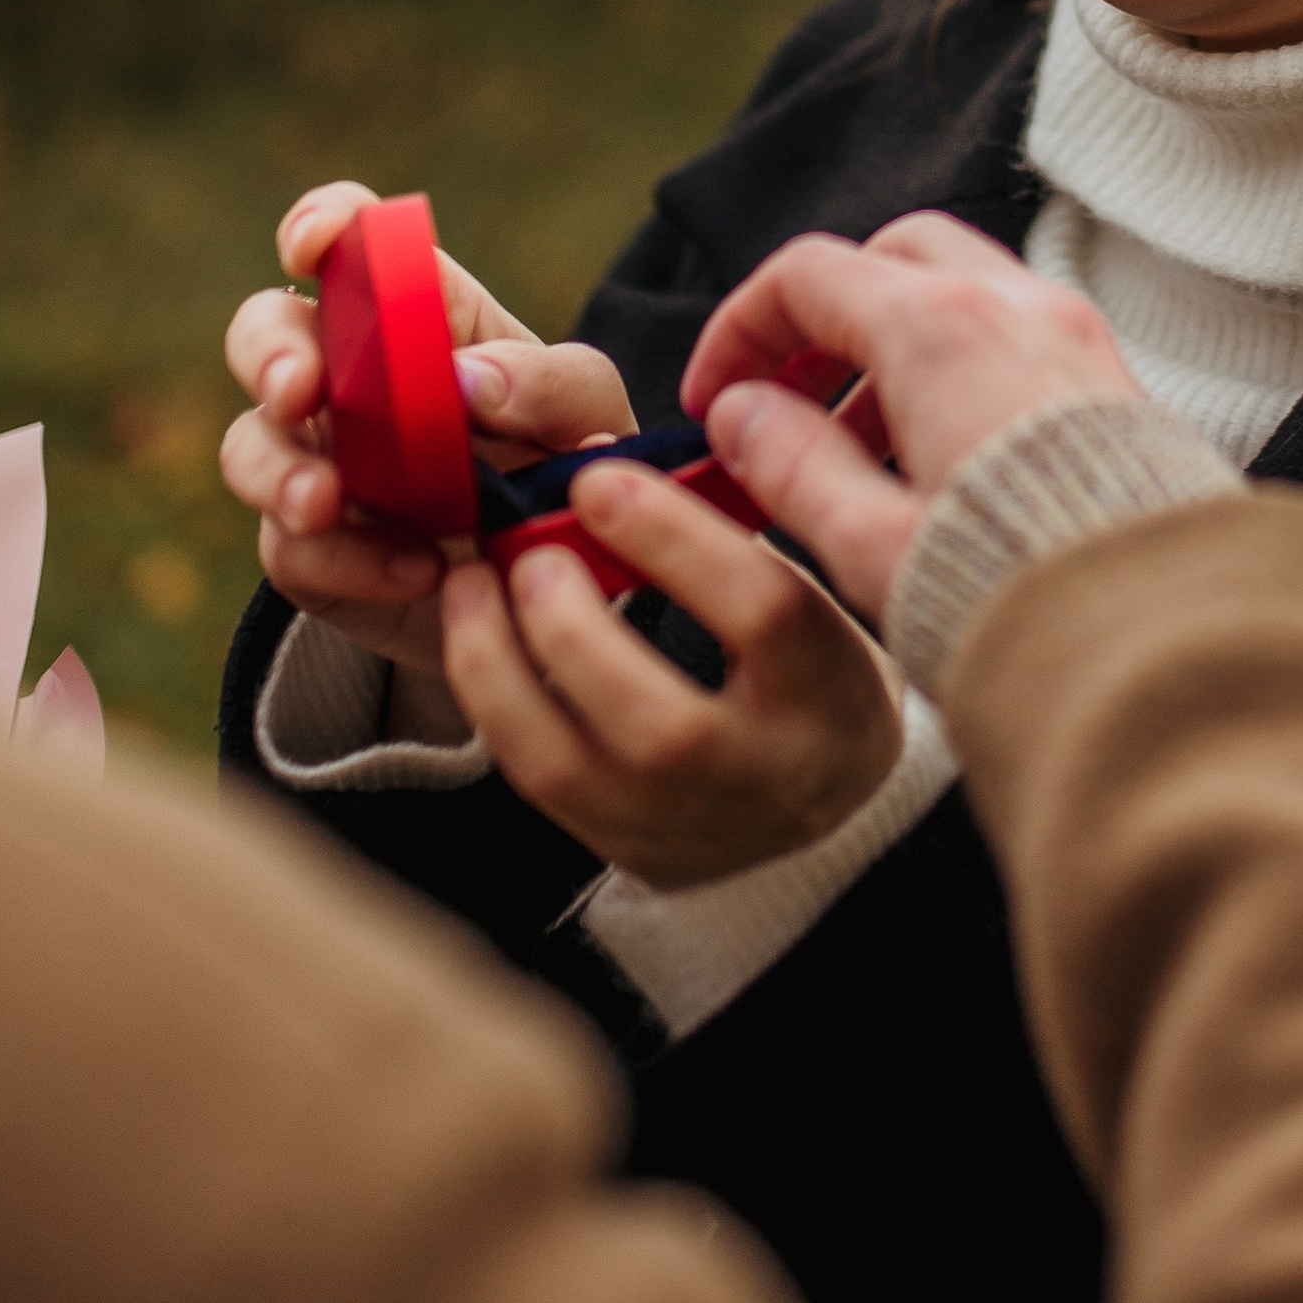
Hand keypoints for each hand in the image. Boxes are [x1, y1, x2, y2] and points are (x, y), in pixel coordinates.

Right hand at [219, 180, 633, 676]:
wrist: (554, 586)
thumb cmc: (565, 462)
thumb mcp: (587, 414)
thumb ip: (549, 383)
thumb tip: (468, 381)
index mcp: (414, 314)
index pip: (348, 242)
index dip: (319, 225)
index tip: (310, 248)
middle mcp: (347, 377)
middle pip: (265, 331)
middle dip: (269, 354)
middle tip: (296, 390)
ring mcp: (319, 463)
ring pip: (248, 445)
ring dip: (277, 470)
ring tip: (324, 503)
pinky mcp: (312, 552)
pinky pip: (292, 550)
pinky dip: (348, 561)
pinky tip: (420, 571)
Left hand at [435, 369, 903, 887]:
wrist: (829, 807)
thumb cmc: (810, 664)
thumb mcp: (811, 591)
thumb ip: (735, 526)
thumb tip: (619, 449)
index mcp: (832, 691)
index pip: (761, 612)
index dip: (673, 536)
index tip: (600, 479)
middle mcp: (767, 778)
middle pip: (658, 723)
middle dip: (571, 623)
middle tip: (525, 547)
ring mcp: (689, 830)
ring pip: (568, 768)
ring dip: (499, 663)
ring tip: (471, 581)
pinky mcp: (627, 852)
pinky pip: (535, 783)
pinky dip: (490, 700)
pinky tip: (474, 634)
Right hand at [680, 212, 1139, 624]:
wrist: (1164, 645)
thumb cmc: (1018, 604)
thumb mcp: (872, 545)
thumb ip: (793, 466)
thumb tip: (740, 415)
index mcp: (943, 332)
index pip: (810, 278)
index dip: (741, 329)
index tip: (712, 397)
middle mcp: (1017, 310)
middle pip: (892, 258)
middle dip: (823, 316)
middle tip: (782, 400)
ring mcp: (1076, 339)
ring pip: (960, 290)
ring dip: (889, 345)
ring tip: (851, 453)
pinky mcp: (1114, 384)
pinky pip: (1016, 336)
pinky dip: (955, 366)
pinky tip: (931, 464)